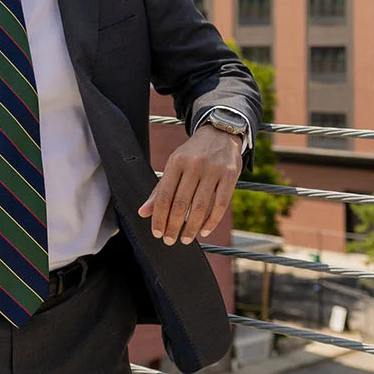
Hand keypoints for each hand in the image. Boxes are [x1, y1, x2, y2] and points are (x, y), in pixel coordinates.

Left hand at [137, 125, 242, 245]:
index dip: (159, 218)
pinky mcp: (230, 175)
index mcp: (177, 162)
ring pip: (200, 207)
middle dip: (173, 226)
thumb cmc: (194, 153)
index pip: (164, 196)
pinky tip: (204, 231)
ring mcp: (214, 170)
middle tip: (170, 240)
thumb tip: (143, 212)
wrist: (221, 133)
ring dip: (191, 228)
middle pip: (181, 204)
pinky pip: (220, 204)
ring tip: (186, 239)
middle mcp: (194, 165)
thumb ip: (160, 189)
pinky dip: (211, 221)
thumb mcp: (174, 164)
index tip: (157, 233)